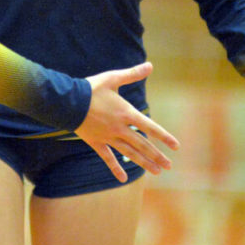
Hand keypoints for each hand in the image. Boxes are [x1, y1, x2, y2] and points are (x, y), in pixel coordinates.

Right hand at [75, 62, 179, 182]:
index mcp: (126, 113)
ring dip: (144, 163)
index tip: (176, 147)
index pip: (150, 127)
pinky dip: (116, 168)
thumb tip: (150, 65)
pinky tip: (123, 179)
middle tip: (168, 166)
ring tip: (156, 172)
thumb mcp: (113, 78)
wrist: (68, 101)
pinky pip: (108, 158)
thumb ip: (132, 74)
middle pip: (142, 144)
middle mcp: (120, 128)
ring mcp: (108, 137)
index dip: (164, 137)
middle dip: (157, 155)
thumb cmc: (91, 88)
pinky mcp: (96, 142)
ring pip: (129, 153)